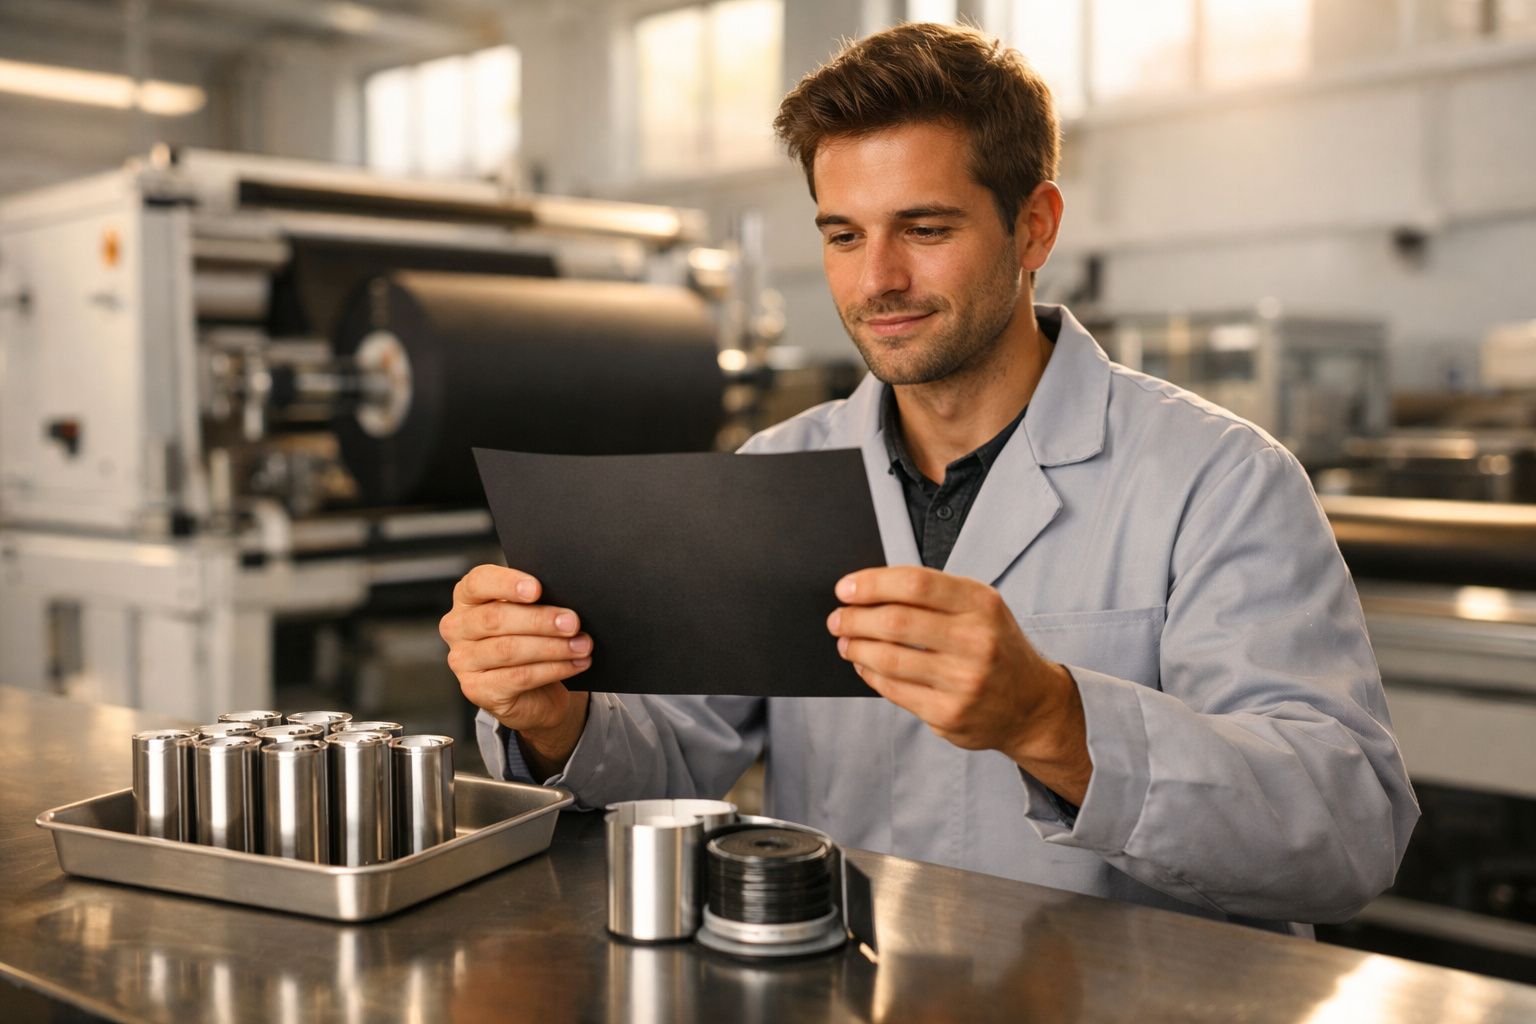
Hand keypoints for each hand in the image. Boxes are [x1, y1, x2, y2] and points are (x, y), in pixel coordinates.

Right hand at [440, 565, 591, 771]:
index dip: (507, 583)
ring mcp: (463, 661)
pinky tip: (575, 663)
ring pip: (509, 649)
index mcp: (467, 598)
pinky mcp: (477, 690)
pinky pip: (519, 677)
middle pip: (496, 618)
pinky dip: (553, 669)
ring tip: (582, 645)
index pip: (478, 582)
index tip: (537, 588)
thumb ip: (536, 602)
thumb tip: (565, 600)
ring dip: (552, 647)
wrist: (533, 690)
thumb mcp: (530, 613)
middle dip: (540, 620)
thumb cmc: (529, 639)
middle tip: (573, 622)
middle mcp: (458, 627)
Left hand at [826, 566, 1091, 804]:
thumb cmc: (996, 647)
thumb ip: (934, 596)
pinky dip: (870, 673)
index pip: (915, 583)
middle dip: (854, 618)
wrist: (1034, 706)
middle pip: (895, 622)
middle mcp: (976, 641)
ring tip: (846, 641)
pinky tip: (865, 665)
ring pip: (888, 658)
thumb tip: (868, 590)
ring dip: (856, 647)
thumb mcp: (981, 609)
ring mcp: (963, 681)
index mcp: (981, 604)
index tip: (846, 588)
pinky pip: (893, 690)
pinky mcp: (949, 714)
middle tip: (837, 618)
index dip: (871, 583)